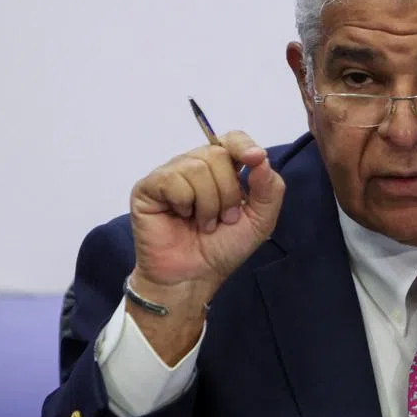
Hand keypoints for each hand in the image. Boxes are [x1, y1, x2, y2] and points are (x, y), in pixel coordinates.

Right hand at [127, 131, 285, 338]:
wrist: (193, 278)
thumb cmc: (223, 249)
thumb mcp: (259, 220)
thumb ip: (268, 188)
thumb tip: (261, 157)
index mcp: (222, 169)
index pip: (232, 139)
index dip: (244, 145)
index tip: (255, 159)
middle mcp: (195, 165)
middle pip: (218, 154)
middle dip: (228, 193)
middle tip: (223, 219)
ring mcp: (170, 174)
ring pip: (197, 167)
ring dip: (208, 204)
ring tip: (203, 224)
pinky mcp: (148, 187)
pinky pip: (173, 180)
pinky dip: (184, 203)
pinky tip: (180, 217)